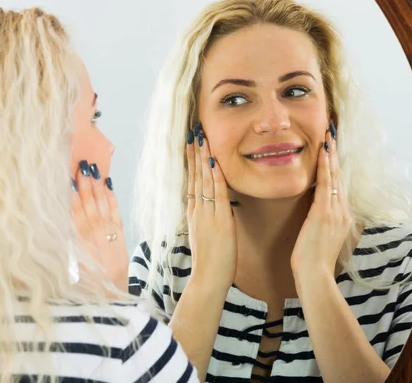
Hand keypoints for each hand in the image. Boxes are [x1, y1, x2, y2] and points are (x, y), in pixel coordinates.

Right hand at [72, 160, 128, 292]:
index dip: (72, 198)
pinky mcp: (120, 236)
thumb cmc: (84, 286)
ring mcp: (110, 236)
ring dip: (98, 188)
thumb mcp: (66, 271)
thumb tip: (50, 226)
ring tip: (94, 170)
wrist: (111, 297)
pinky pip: (116, 213)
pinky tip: (109, 186)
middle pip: (89, 207)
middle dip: (86, 186)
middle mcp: (95, 239)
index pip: (74, 217)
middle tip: (82, 166)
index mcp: (79, 247)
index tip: (68, 181)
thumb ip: (60, 249)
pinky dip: (112, 199)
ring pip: (103, 207)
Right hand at [186, 125, 236, 291]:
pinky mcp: (219, 219)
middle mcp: (197, 209)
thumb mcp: (206, 234)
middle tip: (194, 130)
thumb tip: (212, 205)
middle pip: (195, 174)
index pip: (192, 179)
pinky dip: (214, 176)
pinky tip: (213, 161)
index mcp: (194, 212)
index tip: (192, 142)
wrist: (208, 279)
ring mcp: (207, 213)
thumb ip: (207, 217)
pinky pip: (216, 192)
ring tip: (200, 137)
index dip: (192, 160)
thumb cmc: (210, 261)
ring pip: (203, 179)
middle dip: (195, 151)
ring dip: (202, 157)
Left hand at [291, 126, 351, 281]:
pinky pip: (325, 184)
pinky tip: (322, 152)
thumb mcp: (322, 238)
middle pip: (338, 175)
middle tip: (331, 132)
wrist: (315, 276)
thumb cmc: (314, 261)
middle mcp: (342, 210)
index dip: (335, 164)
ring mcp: (334, 211)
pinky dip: (324, 166)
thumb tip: (318, 213)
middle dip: (334, 153)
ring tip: (327, 135)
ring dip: (330, 154)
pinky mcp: (323, 213)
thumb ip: (323, 223)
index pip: (338, 184)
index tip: (331, 147)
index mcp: (342, 216)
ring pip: (333, 176)